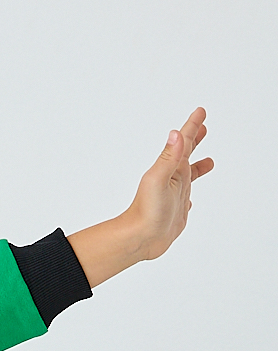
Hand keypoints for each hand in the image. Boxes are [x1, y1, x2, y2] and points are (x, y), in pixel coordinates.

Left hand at [70, 108, 213, 286]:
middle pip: (186, 155)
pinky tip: (190, 198)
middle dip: (195, 139)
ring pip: (189, 177)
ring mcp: (174, 195)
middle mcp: (173, 179)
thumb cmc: (147, 211)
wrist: (140, 238)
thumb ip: (168, 157)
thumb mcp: (158, 179)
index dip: (192, 126)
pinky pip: (186, 199)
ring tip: (210, 161)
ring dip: (198, 166)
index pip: (184, 142)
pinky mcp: (176, 211)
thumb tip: (176, 133)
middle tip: (203, 126)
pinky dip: (190, 194)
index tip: (200, 112)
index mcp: (170, 169)